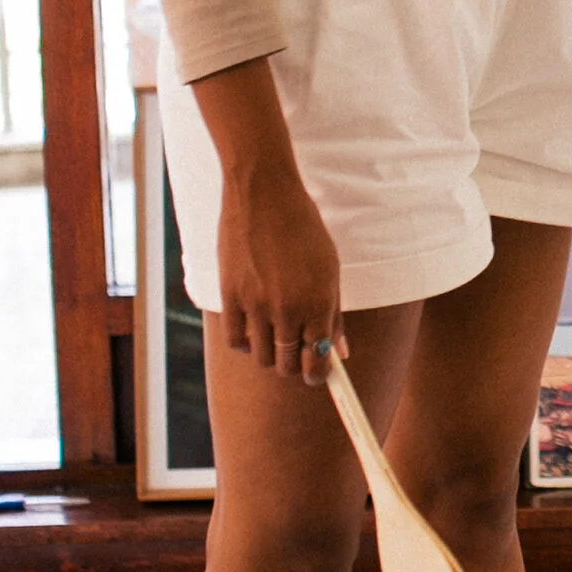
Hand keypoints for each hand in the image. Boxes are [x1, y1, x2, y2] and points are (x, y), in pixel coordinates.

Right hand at [189, 56, 342, 382]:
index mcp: (319, 302)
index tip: (317, 377)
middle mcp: (289, 309)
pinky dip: (246, 344)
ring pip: (263, 357)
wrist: (264, 193)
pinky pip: (236, 341)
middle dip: (295, 368)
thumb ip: (334, 314)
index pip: (318, 360)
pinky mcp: (230, 296)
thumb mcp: (329, 268)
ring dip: (271, 356)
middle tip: (297, 357)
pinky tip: (253, 330)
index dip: (318, 376)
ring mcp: (257, 305)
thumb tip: (341, 351)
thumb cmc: (304, 228)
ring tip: (275, 338)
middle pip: (289, 365)